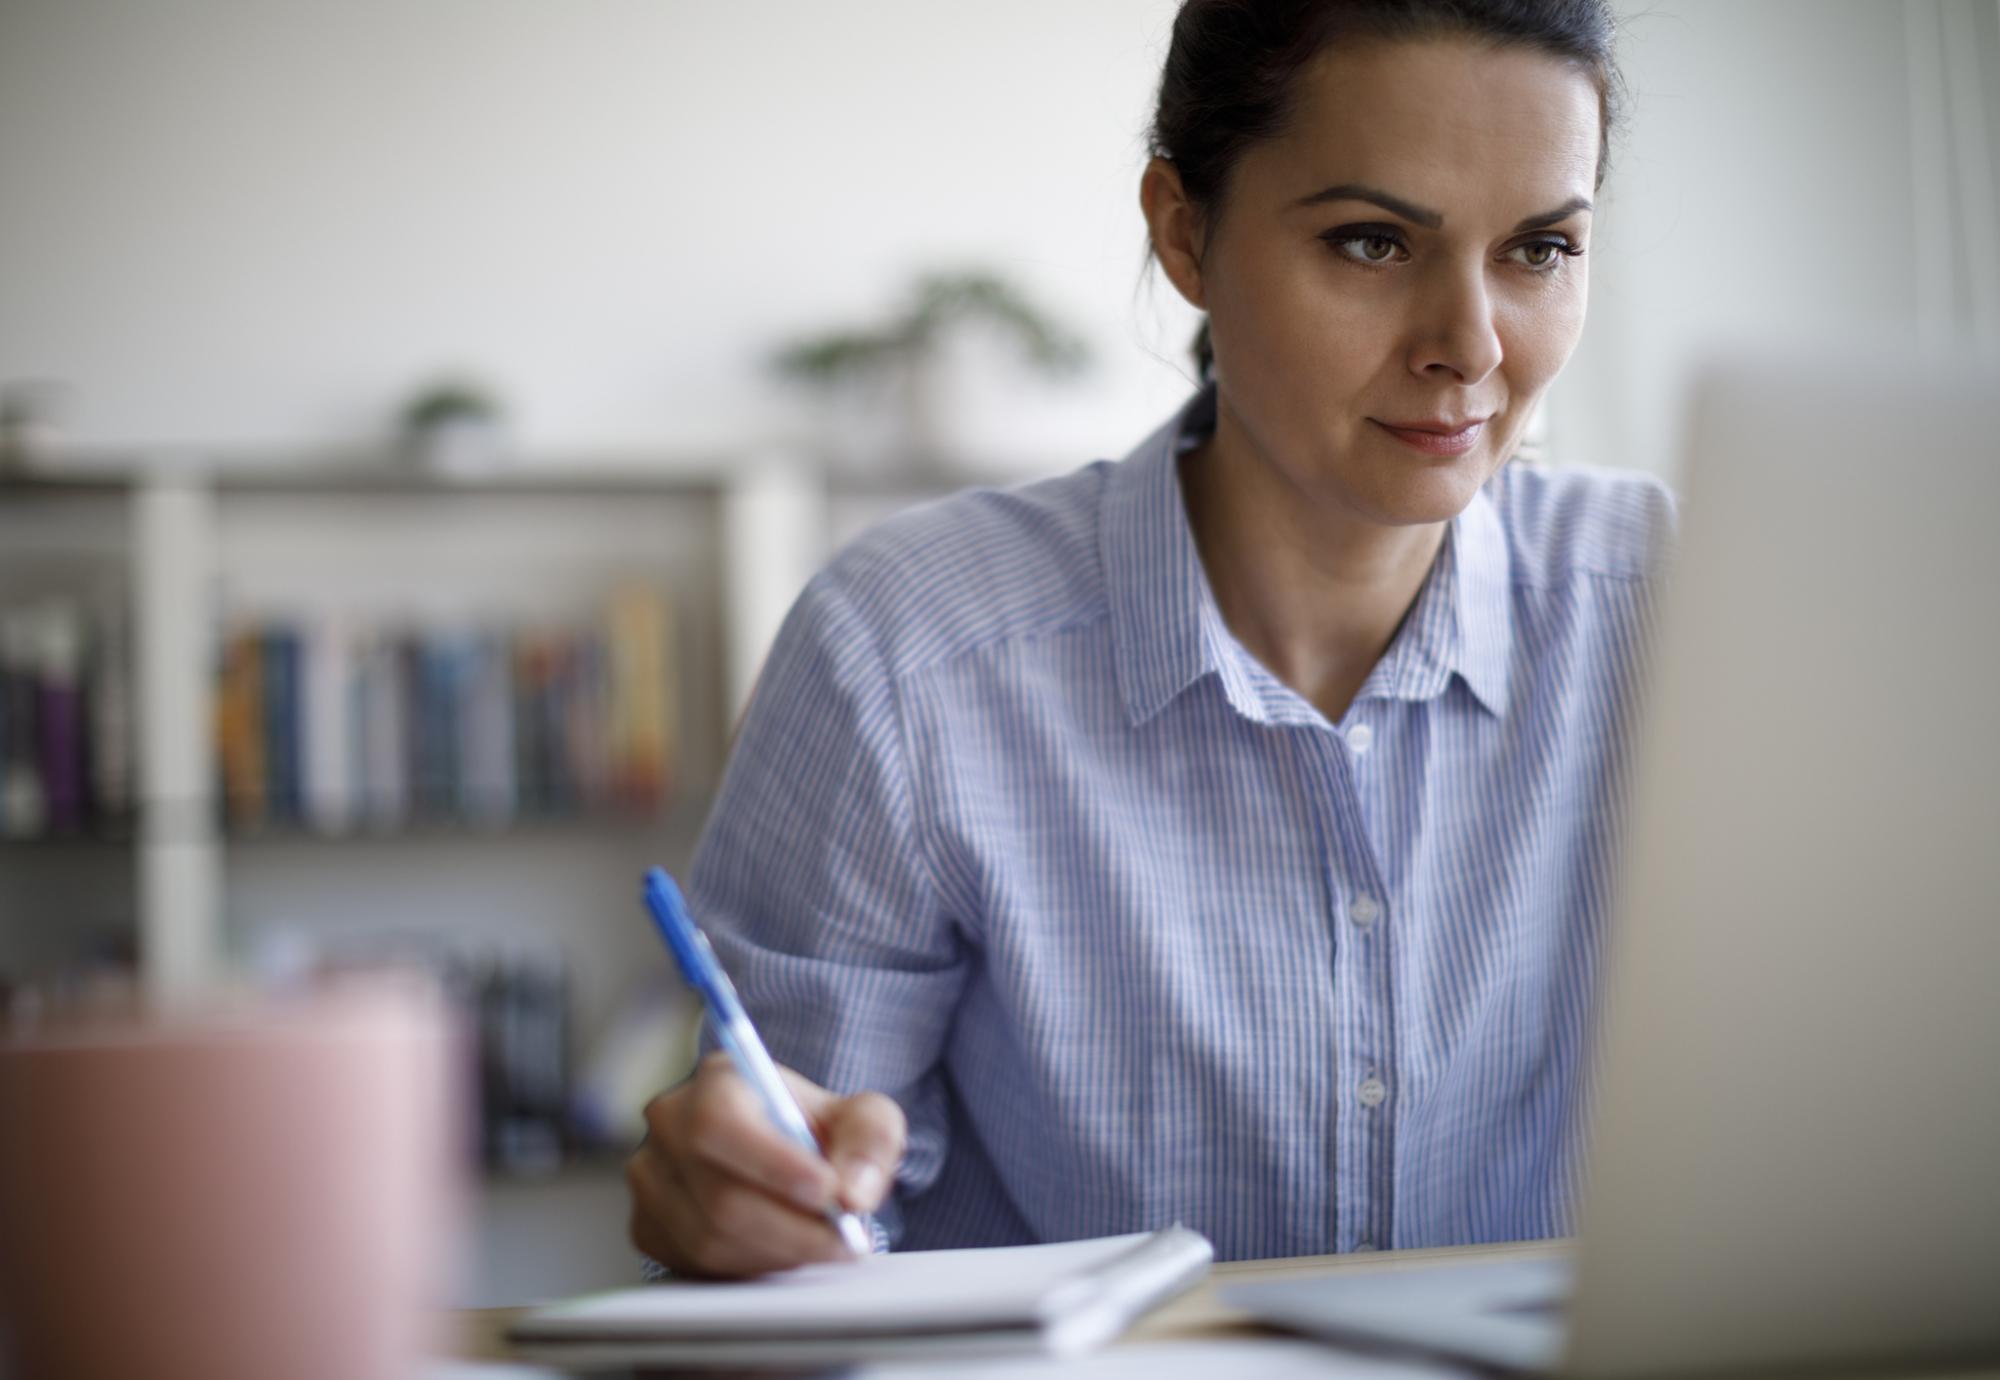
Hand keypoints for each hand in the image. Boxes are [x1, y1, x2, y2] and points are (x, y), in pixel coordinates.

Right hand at [626, 1051, 905, 1277]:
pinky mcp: (649, 1226)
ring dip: (778, 1251)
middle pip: (720, 1195)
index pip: (721, 1122)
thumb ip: (870, 1142)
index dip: (772, 1164)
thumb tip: (853, 1193)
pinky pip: (698, 1262)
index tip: (827, 1193)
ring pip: (711, 1237)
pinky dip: (752, 1265)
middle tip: (846, 1241)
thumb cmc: (817, 1129)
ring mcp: (651, 1179)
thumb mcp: (861, 1117)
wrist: (784, 1152)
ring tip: (823, 1243)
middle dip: (793, 1228)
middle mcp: (669, 1124)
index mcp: (716, 1080)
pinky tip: (784, 1248)